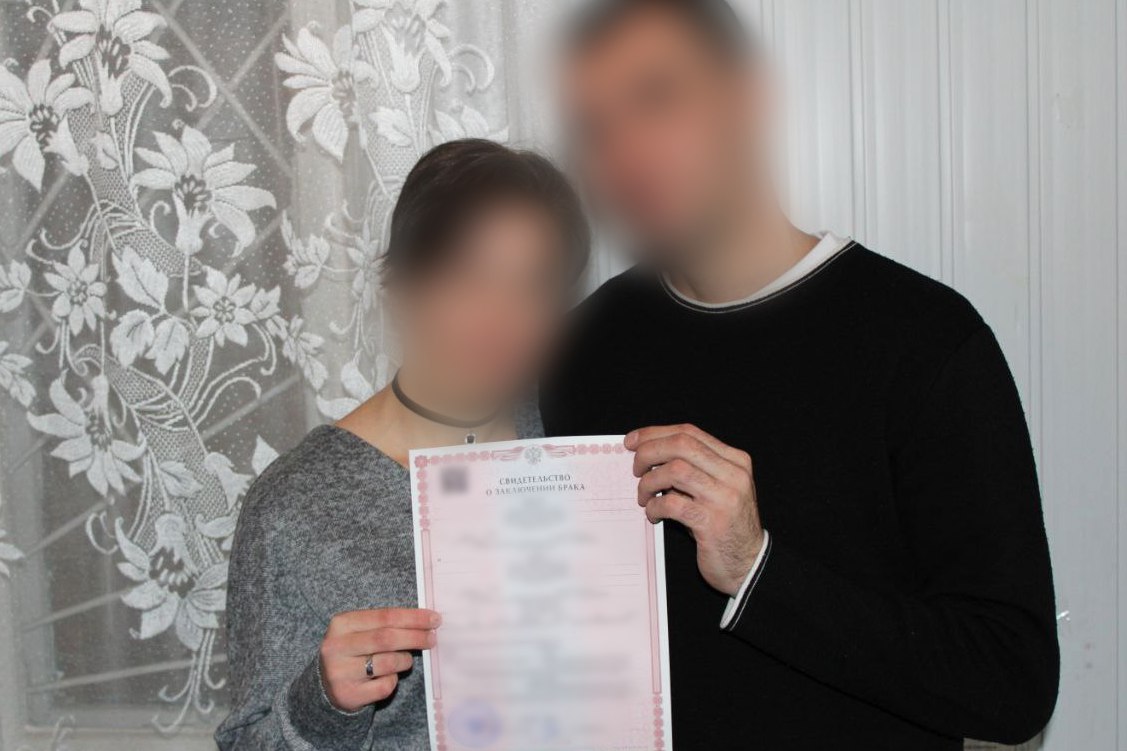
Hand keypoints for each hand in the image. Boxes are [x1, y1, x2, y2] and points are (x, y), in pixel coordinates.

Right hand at [319, 608, 440, 711]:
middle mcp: (337, 647)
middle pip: (387, 638)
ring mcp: (340, 672)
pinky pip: (385, 686)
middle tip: (432, 638)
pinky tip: (387, 677)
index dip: (413, 617)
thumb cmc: (353, 652)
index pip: (384, 616)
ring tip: (405, 659)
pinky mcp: (348, 694)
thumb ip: (386, 624)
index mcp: (341, 624)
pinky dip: (393, 680)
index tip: (434, 619)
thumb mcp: (360, 631)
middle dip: (415, 637)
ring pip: (388, 663)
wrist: (327, 686)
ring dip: (404, 660)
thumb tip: (426, 620)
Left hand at [626, 425, 764, 596]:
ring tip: (644, 496)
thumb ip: (694, 470)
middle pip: (681, 445)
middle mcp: (734, 474)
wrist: (749, 564)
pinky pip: (672, 503)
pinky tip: (653, 514)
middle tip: (635, 468)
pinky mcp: (713, 522)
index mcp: (735, 461)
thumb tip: (649, 455)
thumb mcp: (717, 489)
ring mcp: (725, 497)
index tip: (633, 441)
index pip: (689, 433)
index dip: (656, 433)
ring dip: (649, 481)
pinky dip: (654, 506)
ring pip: (675, 470)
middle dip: (649, 452)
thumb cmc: (725, 525)